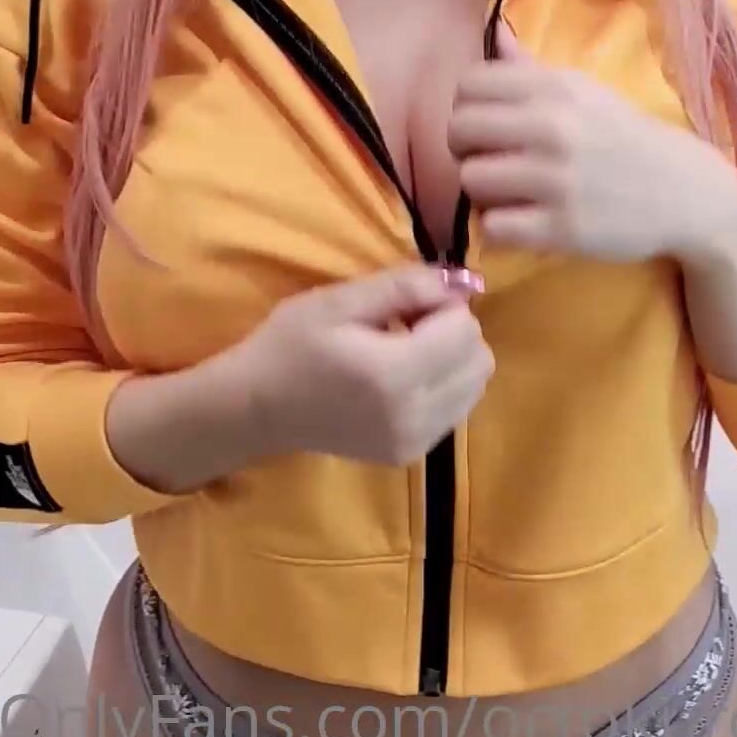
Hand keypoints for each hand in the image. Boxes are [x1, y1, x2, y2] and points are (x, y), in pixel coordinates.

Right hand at [228, 264, 494, 467]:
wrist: (257, 407)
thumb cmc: (291, 344)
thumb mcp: (340, 301)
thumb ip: (405, 286)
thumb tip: (462, 281)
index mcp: (394, 374)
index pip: (465, 329)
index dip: (441, 305)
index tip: (405, 303)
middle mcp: (413, 416)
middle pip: (480, 360)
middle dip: (453, 332)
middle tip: (406, 324)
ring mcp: (414, 442)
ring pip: (475, 386)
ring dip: (452, 359)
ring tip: (404, 350)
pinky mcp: (410, 455)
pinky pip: (456, 409)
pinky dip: (442, 385)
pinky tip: (402, 377)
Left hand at [449, 20, 736, 266]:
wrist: (684, 191)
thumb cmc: (624, 138)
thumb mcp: (584, 92)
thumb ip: (530, 68)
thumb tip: (492, 31)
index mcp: (555, 88)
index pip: (469, 84)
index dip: (466, 106)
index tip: (485, 124)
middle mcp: (553, 128)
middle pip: (459, 131)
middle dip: (465, 149)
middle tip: (488, 160)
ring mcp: (556, 180)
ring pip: (471, 180)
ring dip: (482, 191)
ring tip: (507, 192)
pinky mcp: (562, 228)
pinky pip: (494, 226)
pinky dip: (501, 228)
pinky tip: (522, 221)